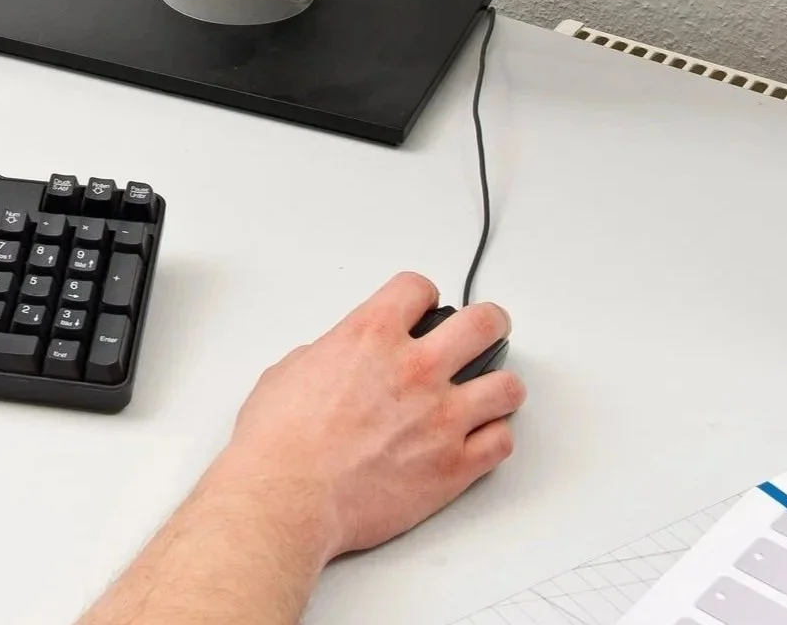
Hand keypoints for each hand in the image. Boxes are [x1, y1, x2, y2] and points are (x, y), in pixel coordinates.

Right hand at [78, 272, 522, 624]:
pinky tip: (478, 439)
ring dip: (497, 387)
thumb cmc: (279, 443)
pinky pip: (501, 443)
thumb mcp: (290, 371)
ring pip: (507, 386)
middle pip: (485, 323)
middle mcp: (415, 369)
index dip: (421, 297)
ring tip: (487, 394)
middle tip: (485, 333)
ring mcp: (441, 418)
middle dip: (488, 324)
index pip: (419, 288)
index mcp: (371, 335)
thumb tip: (336, 362)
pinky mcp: (453, 466)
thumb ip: (328, 355)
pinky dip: (492, 439)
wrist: (286, 498)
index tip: (423, 309)